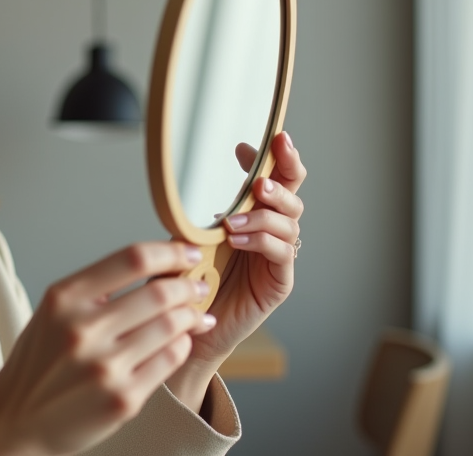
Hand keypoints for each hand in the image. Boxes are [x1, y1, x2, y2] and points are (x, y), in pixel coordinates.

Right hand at [0, 242, 217, 455]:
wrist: (16, 420)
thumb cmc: (38, 363)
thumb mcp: (52, 313)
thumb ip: (96, 290)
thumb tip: (157, 269)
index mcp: (63, 299)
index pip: (132, 259)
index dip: (170, 252)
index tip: (187, 252)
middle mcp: (82, 330)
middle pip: (159, 293)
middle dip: (188, 286)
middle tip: (198, 286)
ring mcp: (105, 367)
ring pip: (171, 327)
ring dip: (191, 316)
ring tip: (195, 315)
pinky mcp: (123, 399)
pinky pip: (170, 361)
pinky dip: (182, 346)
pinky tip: (180, 342)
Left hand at [167, 131, 305, 408]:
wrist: (191, 325)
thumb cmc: (189, 279)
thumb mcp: (186, 238)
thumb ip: (192, 216)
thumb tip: (179, 190)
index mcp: (253, 212)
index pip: (272, 177)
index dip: (270, 157)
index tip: (244, 147)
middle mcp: (271, 229)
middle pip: (293, 191)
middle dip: (285, 173)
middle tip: (261, 176)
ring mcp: (279, 254)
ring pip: (289, 221)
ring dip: (263, 214)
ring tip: (233, 220)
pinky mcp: (280, 280)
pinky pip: (282, 252)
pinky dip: (262, 241)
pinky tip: (239, 238)